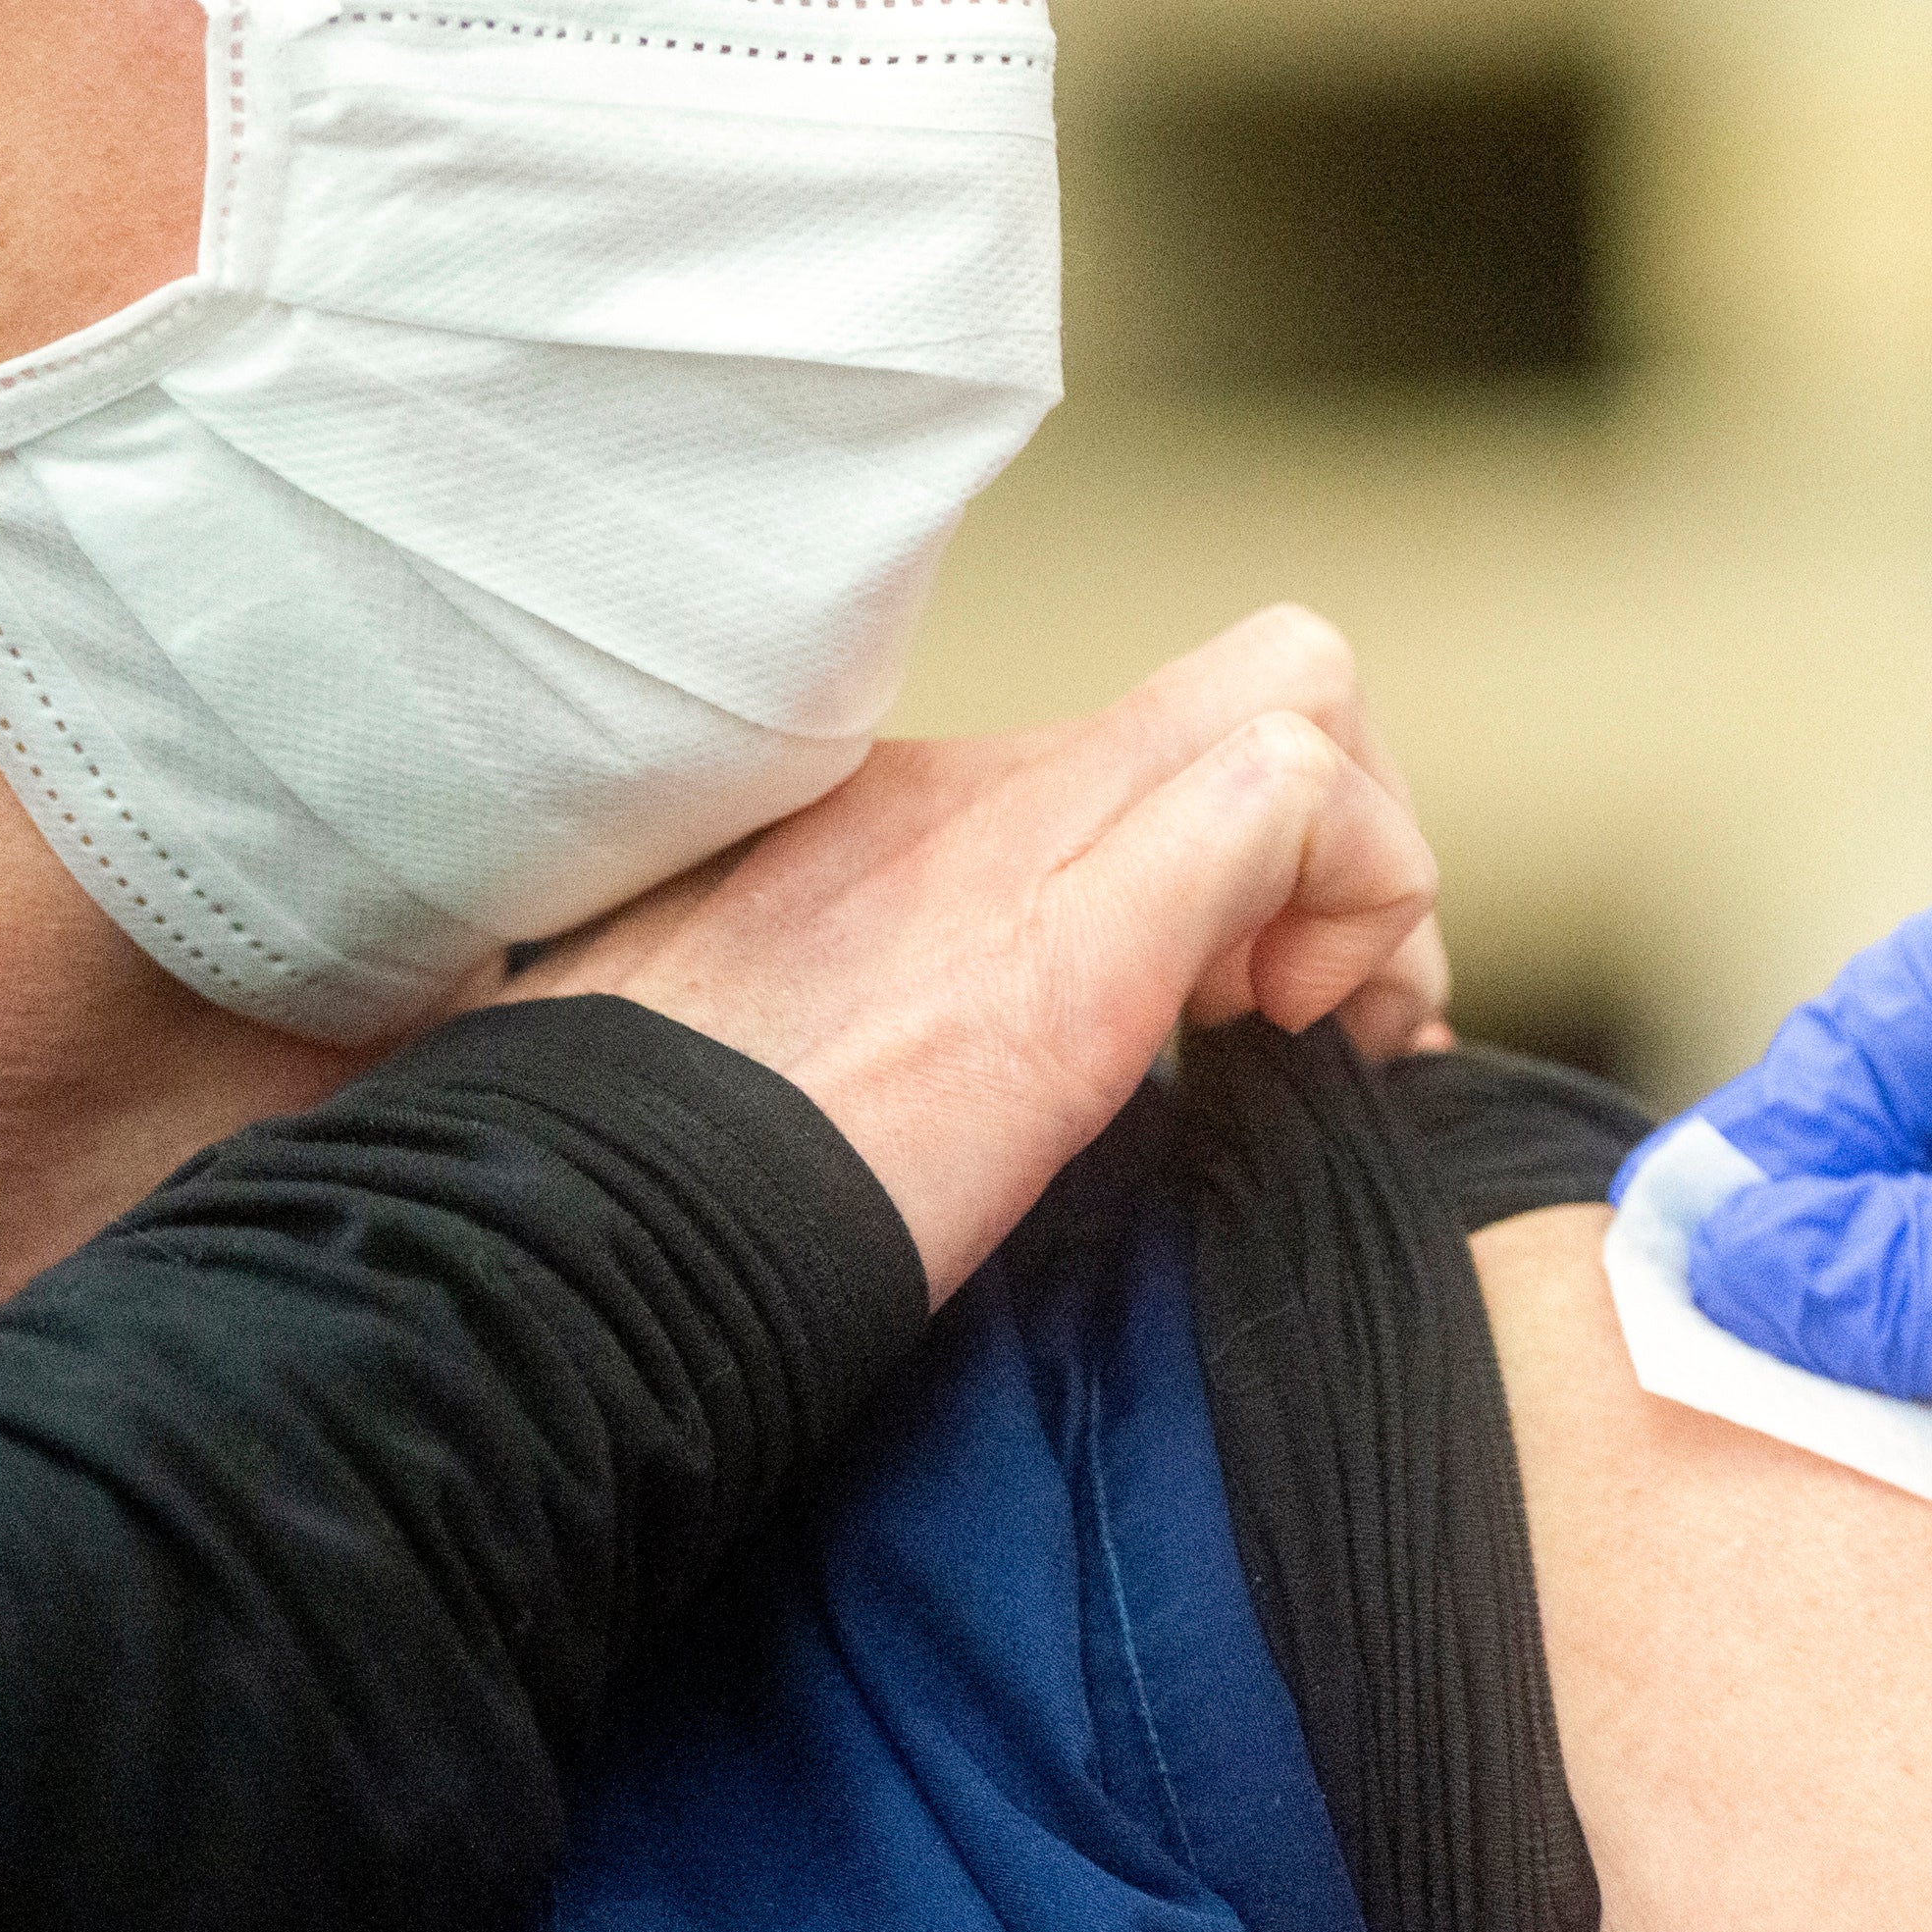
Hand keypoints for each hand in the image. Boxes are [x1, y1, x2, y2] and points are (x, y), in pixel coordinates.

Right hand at [507, 606, 1444, 1300]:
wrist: (557, 1253)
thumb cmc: (634, 1189)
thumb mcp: (749, 1046)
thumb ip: (858, 1007)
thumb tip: (920, 1082)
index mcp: (906, 816)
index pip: (1161, 728)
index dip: (1266, 841)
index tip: (1248, 1006)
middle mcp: (977, 788)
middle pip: (1272, 678)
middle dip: (1356, 842)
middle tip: (1312, 1016)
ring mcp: (1022, 841)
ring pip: (1307, 704)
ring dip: (1374, 882)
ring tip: (1316, 1043)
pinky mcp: (1074, 943)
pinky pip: (1292, 801)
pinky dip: (1358, 910)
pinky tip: (1291, 1051)